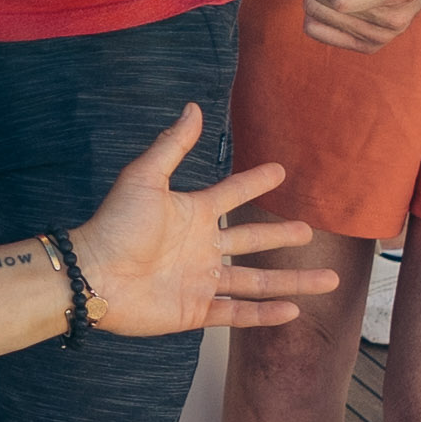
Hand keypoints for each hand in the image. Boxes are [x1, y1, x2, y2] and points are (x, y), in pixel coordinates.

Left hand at [65, 104, 331, 342]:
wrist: (93, 276)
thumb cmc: (115, 225)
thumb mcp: (145, 178)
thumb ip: (173, 146)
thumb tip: (194, 108)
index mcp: (193, 214)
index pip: (233, 194)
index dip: (256, 182)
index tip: (280, 172)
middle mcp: (202, 247)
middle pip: (253, 240)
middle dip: (281, 235)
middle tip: (309, 231)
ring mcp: (201, 280)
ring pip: (256, 281)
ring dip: (292, 281)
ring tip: (327, 278)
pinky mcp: (196, 310)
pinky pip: (237, 312)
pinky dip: (265, 313)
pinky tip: (293, 310)